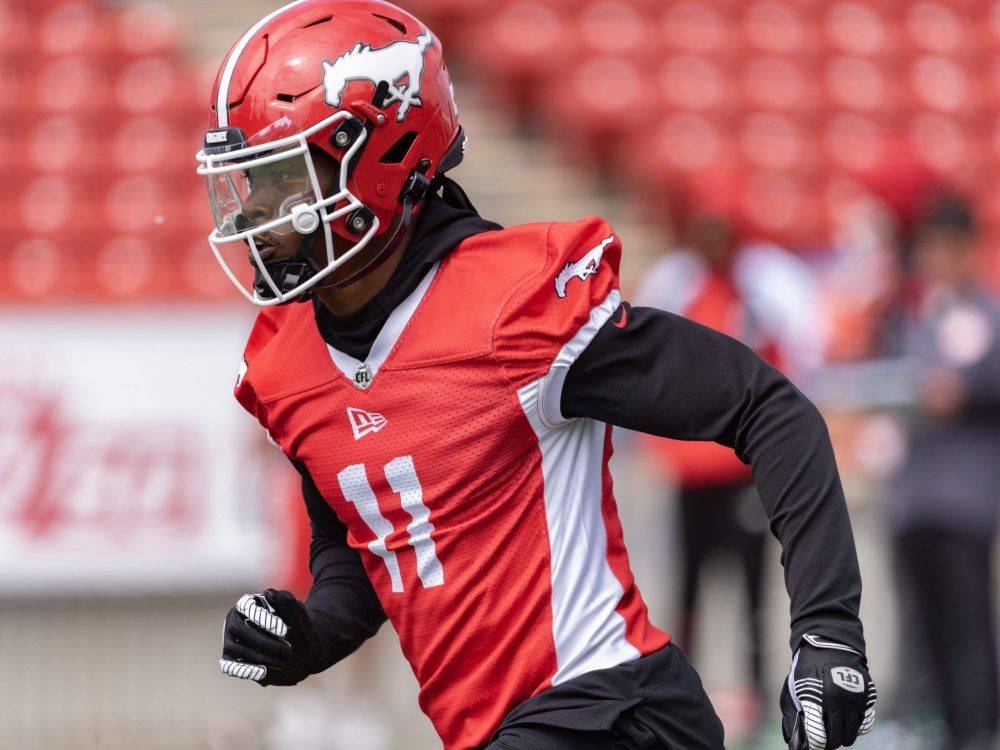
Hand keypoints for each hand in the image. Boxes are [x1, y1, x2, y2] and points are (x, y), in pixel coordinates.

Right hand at [219, 588, 320, 685]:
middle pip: (240, 630)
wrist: (288, 643)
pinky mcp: (228, 657)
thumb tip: (269, 592)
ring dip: (258, 657)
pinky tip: (263, 672)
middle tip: (287, 650)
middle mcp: (233, 621)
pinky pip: (230, 666)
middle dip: (264, 642)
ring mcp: (228, 639)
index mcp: (246, 604)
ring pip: (235, 648)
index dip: (264, 619)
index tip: (284, 630)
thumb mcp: (292, 610)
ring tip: (282, 663)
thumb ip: (284, 601)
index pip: (248, 608)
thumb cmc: (288, 622)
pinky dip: (244, 670)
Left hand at [781, 634, 876, 748]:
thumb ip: (792, 714)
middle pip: (836, 739)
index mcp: (814, 698)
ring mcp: (854, 700)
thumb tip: (794, 742)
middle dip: (829, 743)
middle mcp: (835, 701)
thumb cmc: (807, 669)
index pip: (818, 735)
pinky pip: (865, 723)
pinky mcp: (867, 697)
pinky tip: (849, 722)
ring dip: (843, 737)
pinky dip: (857, 727)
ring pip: (851, 734)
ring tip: (836, 732)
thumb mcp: (793, 688)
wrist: (830, 645)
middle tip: (825, 741)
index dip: (816, 744)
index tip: (815, 745)